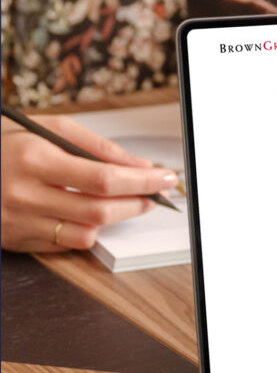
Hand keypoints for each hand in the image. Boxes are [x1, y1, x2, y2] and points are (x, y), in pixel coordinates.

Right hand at [1, 114, 178, 251]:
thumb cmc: (4, 143)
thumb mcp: (46, 129)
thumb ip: (95, 146)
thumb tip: (138, 165)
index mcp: (33, 160)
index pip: (103, 179)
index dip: (141, 181)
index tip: (165, 178)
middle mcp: (25, 195)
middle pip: (100, 211)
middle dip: (137, 203)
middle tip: (155, 193)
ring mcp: (20, 222)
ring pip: (87, 234)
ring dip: (116, 220)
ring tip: (126, 203)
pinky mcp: (18, 240)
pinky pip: (67, 244)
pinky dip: (87, 230)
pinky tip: (91, 213)